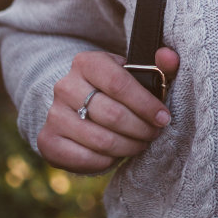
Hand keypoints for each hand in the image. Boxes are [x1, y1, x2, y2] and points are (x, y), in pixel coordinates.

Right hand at [37, 47, 178, 173]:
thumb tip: (170, 56)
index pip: (120, 84)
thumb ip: (159, 65)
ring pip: (100, 139)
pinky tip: (117, 154)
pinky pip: (83, 158)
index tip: (163, 118)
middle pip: (112, 114)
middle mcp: (65, 86)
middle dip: (141, 129)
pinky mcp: (47, 140)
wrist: (77, 104)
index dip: (146, 105)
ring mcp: (53, 114)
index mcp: (87, 62)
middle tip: (154, 134)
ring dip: (128, 146)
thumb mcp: (136, 73)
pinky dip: (107, 161)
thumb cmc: (116, 89)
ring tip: (140, 144)